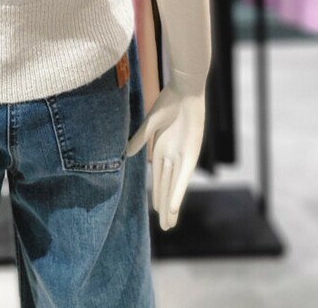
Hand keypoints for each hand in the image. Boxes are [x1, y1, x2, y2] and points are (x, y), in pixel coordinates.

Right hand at [126, 81, 204, 230]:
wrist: (186, 89)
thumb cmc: (168, 101)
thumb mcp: (151, 122)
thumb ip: (140, 139)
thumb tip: (125, 154)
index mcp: (161, 148)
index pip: (158, 178)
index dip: (157, 195)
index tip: (156, 211)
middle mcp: (172, 155)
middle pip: (166, 187)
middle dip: (165, 207)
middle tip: (165, 228)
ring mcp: (182, 155)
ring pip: (174, 187)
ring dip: (171, 205)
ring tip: (169, 224)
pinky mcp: (191, 153)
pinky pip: (183, 178)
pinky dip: (178, 192)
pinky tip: (175, 207)